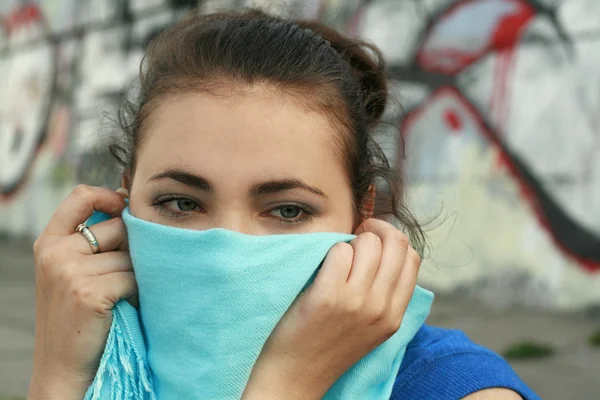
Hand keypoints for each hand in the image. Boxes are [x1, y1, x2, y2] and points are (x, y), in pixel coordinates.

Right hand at [28, 185, 135, 399]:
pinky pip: (133, 279)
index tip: (126, 207)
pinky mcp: (89, 293)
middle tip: (122, 275)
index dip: (110, 196)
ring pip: (130, 256)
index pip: (81, 196)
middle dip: (131, 249)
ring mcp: (69, 272)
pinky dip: (137, 293)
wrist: (63, 365)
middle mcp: (55, 252)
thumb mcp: (71, 270)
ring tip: (121, 295)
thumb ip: (91, 240)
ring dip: (136, 275)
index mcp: (49, 242)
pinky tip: (125, 306)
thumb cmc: (76, 315)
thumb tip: (131, 204)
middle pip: (117, 227)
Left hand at [243, 218, 420, 399]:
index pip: (412, 257)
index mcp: (395, 315)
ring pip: (369, 243)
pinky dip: (332, 250)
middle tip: (356, 235)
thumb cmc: (328, 346)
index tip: (374, 243)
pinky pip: (340, 250)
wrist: (296, 377)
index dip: (393, 241)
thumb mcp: (371, 327)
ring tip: (337, 257)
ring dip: (352, 242)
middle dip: (376, 230)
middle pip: (396, 243)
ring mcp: (355, 302)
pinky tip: (322, 267)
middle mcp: (381, 308)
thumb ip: (385, 295)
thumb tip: (385, 250)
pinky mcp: (327, 296)